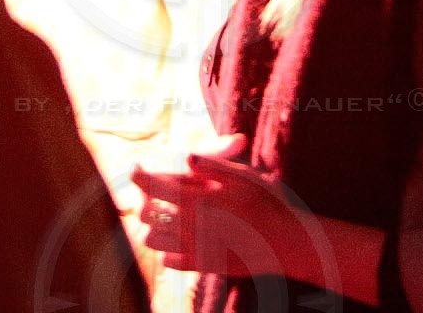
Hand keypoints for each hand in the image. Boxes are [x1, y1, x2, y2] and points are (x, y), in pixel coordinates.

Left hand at [129, 135, 298, 274]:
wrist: (288, 245)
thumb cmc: (270, 204)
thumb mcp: (243, 176)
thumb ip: (212, 166)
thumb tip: (186, 157)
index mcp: (197, 199)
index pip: (155, 186)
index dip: (140, 176)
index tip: (134, 169)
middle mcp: (190, 225)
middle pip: (148, 213)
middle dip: (143, 200)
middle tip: (148, 192)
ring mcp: (195, 249)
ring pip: (154, 240)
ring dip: (151, 227)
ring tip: (158, 217)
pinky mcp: (204, 266)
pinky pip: (171, 262)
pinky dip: (167, 252)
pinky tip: (176, 243)